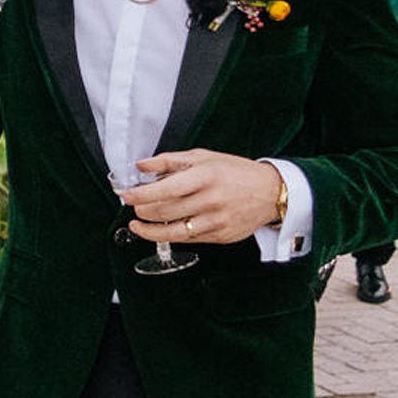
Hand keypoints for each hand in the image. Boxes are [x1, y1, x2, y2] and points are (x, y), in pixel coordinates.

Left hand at [122, 150, 283, 245]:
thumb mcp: (204, 158)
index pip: (165, 188)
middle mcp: (210, 199)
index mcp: (206, 176)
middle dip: (142, 210)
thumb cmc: (236, 172)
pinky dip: (170, 235)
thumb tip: (142, 165)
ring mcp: (215, 220)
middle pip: (165, 211)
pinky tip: (161, 229)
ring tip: (138, 224)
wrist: (270, 192)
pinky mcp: (219, 236)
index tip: (126, 195)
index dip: (141, 194)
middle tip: (133, 206)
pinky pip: (187, 239)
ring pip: (172, 231)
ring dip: (149, 230)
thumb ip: (170, 161)